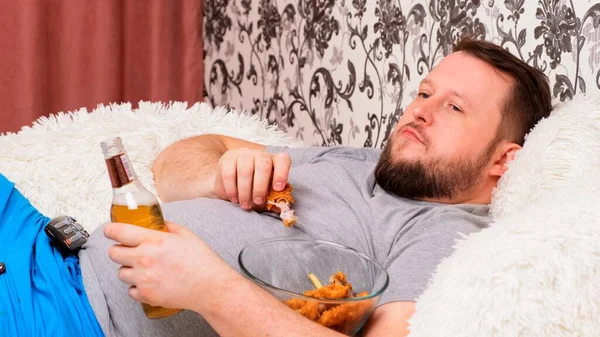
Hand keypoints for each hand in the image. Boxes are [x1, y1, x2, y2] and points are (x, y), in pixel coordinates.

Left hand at [104, 221, 238, 310]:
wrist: (210, 287)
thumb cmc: (202, 261)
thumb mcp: (186, 234)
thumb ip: (168, 227)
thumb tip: (158, 224)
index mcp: (154, 241)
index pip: (119, 232)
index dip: (110, 230)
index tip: (110, 230)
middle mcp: (144, 259)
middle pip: (113, 253)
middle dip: (119, 249)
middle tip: (129, 250)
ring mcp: (143, 279)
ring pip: (120, 272)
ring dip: (129, 269)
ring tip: (144, 268)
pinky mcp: (146, 295)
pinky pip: (130, 290)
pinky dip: (137, 286)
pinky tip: (150, 282)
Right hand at [214, 148, 290, 209]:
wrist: (231, 180)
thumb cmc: (254, 188)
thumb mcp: (265, 194)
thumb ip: (273, 199)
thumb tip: (279, 208)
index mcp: (274, 161)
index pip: (282, 160)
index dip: (282, 173)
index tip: (278, 188)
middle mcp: (260, 155)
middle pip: (263, 166)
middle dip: (260, 188)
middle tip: (257, 202)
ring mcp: (243, 154)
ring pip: (245, 171)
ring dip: (245, 191)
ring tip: (245, 204)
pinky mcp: (227, 159)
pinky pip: (229, 174)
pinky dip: (231, 189)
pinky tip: (234, 198)